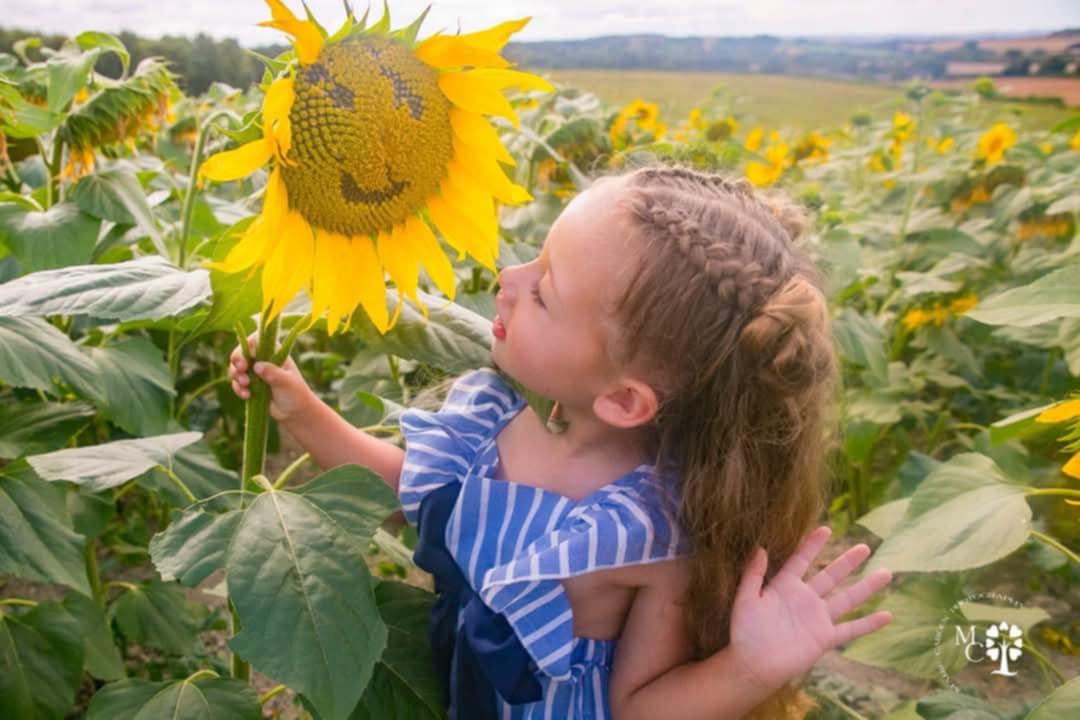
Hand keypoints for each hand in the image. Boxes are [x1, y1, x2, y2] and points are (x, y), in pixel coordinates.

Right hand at [229, 333, 314, 422]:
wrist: (295, 412)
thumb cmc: (296, 393)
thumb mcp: (287, 382)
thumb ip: (274, 373)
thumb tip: (257, 366)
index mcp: (274, 352)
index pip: (256, 340)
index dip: (246, 345)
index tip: (246, 358)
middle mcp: (263, 360)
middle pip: (241, 353)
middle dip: (237, 361)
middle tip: (241, 369)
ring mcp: (255, 373)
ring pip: (236, 368)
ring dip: (236, 376)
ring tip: (246, 385)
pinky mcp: (251, 386)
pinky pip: (237, 384)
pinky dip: (238, 389)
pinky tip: (247, 396)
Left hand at [728, 526, 892, 693]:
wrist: (753, 664)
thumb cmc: (745, 632)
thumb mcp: (745, 599)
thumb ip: (753, 574)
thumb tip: (760, 548)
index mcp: (785, 586)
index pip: (801, 560)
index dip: (813, 545)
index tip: (826, 528)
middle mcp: (805, 599)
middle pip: (831, 575)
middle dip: (848, 561)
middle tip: (865, 547)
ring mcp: (817, 618)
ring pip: (848, 598)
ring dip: (867, 587)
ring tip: (886, 572)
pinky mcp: (825, 638)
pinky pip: (851, 630)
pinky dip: (869, 623)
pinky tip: (887, 616)